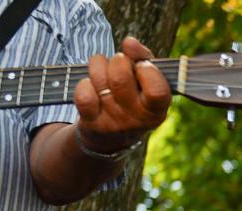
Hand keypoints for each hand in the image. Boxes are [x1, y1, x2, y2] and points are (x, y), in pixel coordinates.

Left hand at [72, 36, 170, 153]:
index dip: (146, 69)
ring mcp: (115, 124)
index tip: (142, 66)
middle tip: (119, 63)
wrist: (111, 137)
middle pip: (120, 77)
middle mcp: (138, 121)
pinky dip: (84, 84)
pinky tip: (91, 87)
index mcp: (157, 111)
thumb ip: (143, 58)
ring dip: (98, 67)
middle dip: (117, 61)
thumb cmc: (133, 98)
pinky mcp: (93, 125)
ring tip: (104, 73)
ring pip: (99, 80)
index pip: (156, 90)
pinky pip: (84, 94)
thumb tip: (130, 42)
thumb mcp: (146, 81)